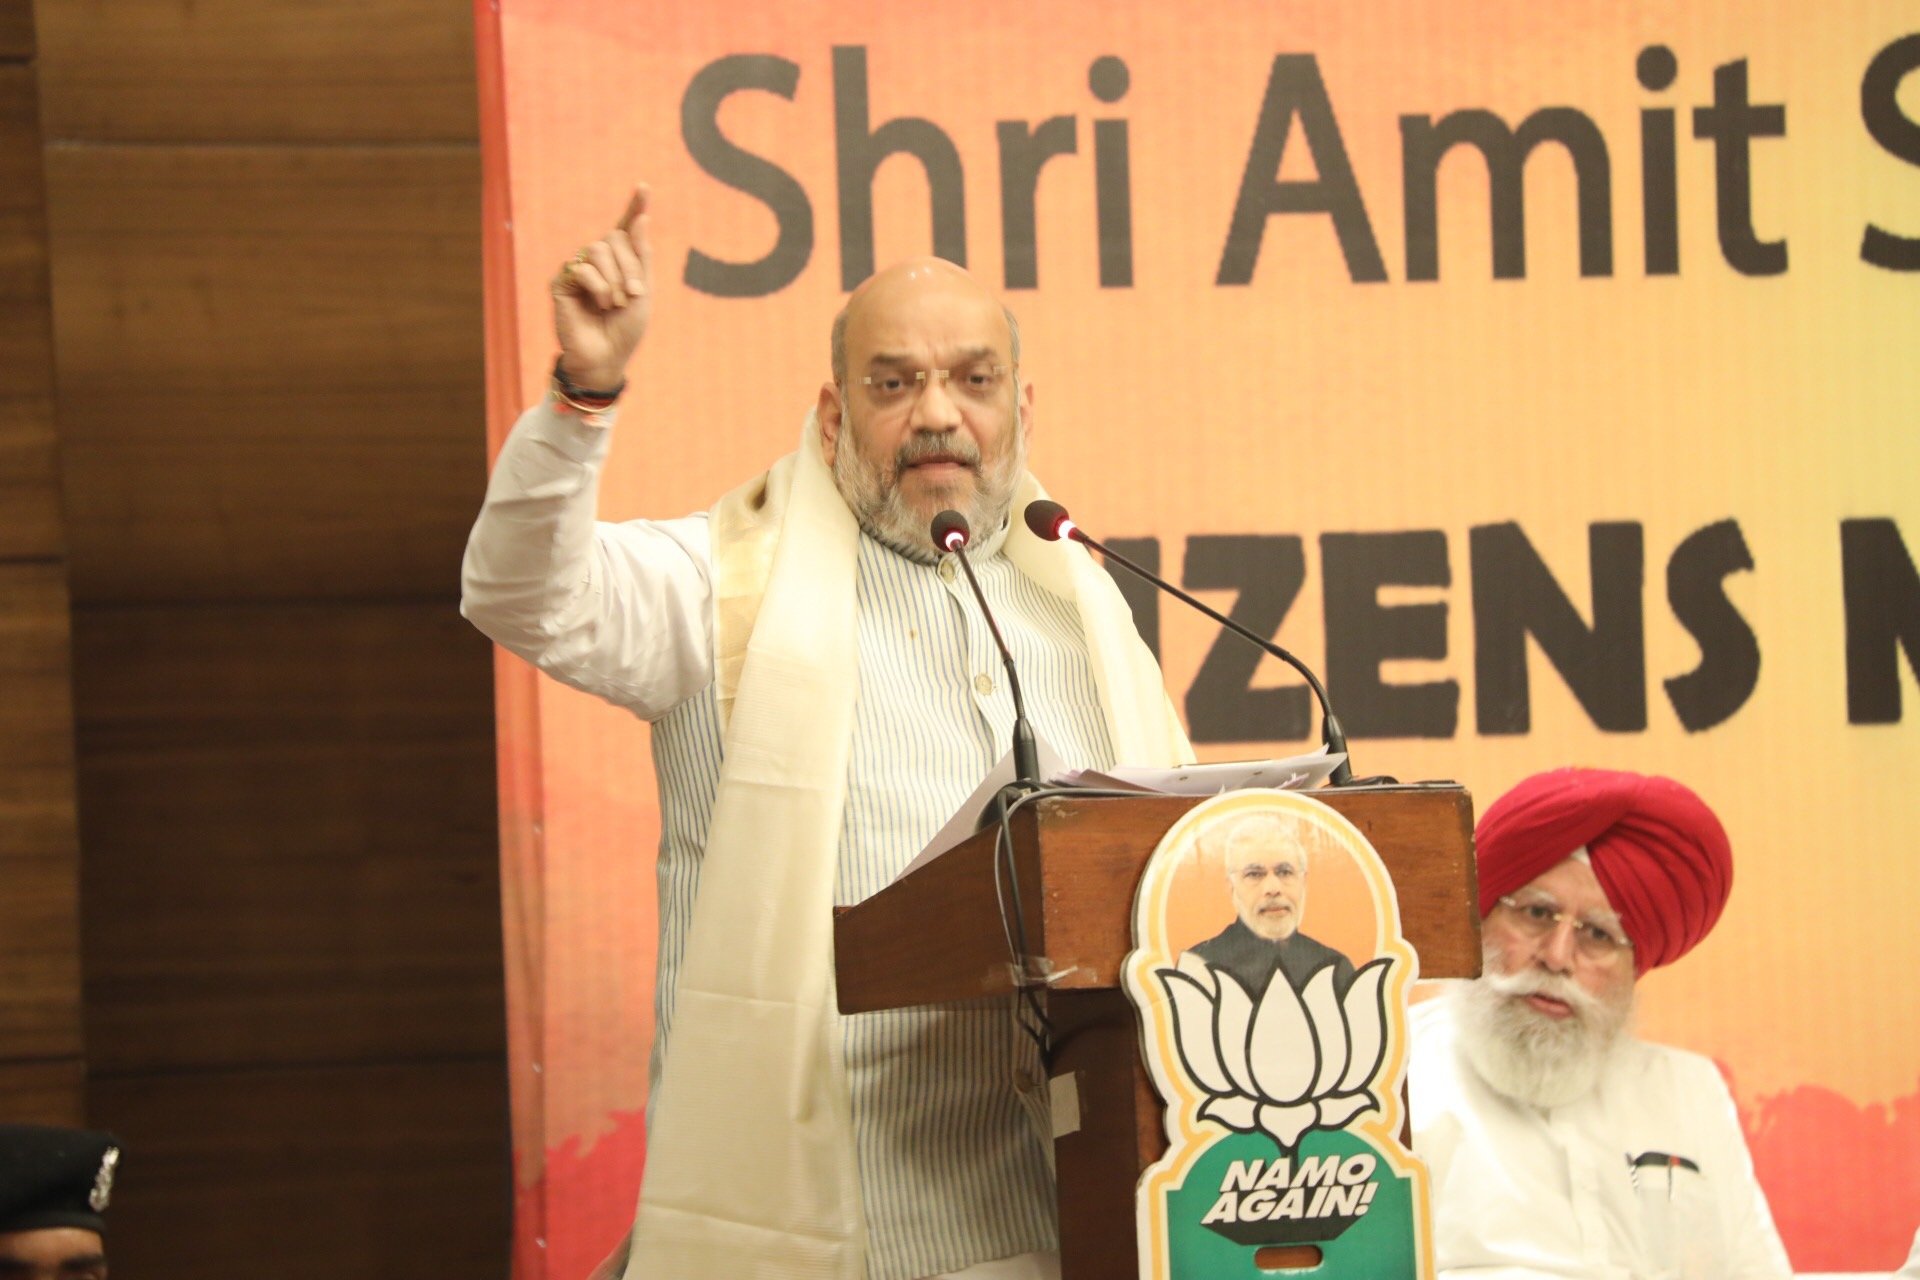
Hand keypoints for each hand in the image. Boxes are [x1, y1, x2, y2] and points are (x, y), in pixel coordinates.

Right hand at [552, 185, 652, 390]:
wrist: (607, 357)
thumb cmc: (626, 329)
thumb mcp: (644, 291)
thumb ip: (641, 255)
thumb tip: (642, 219)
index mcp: (622, 262)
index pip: (626, 228)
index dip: (635, 207)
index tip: (644, 186)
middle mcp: (599, 261)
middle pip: (614, 238)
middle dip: (630, 266)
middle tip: (633, 295)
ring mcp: (579, 269)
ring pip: (598, 250)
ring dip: (615, 279)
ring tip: (615, 303)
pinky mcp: (562, 281)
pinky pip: (582, 267)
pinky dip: (597, 286)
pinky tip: (599, 304)